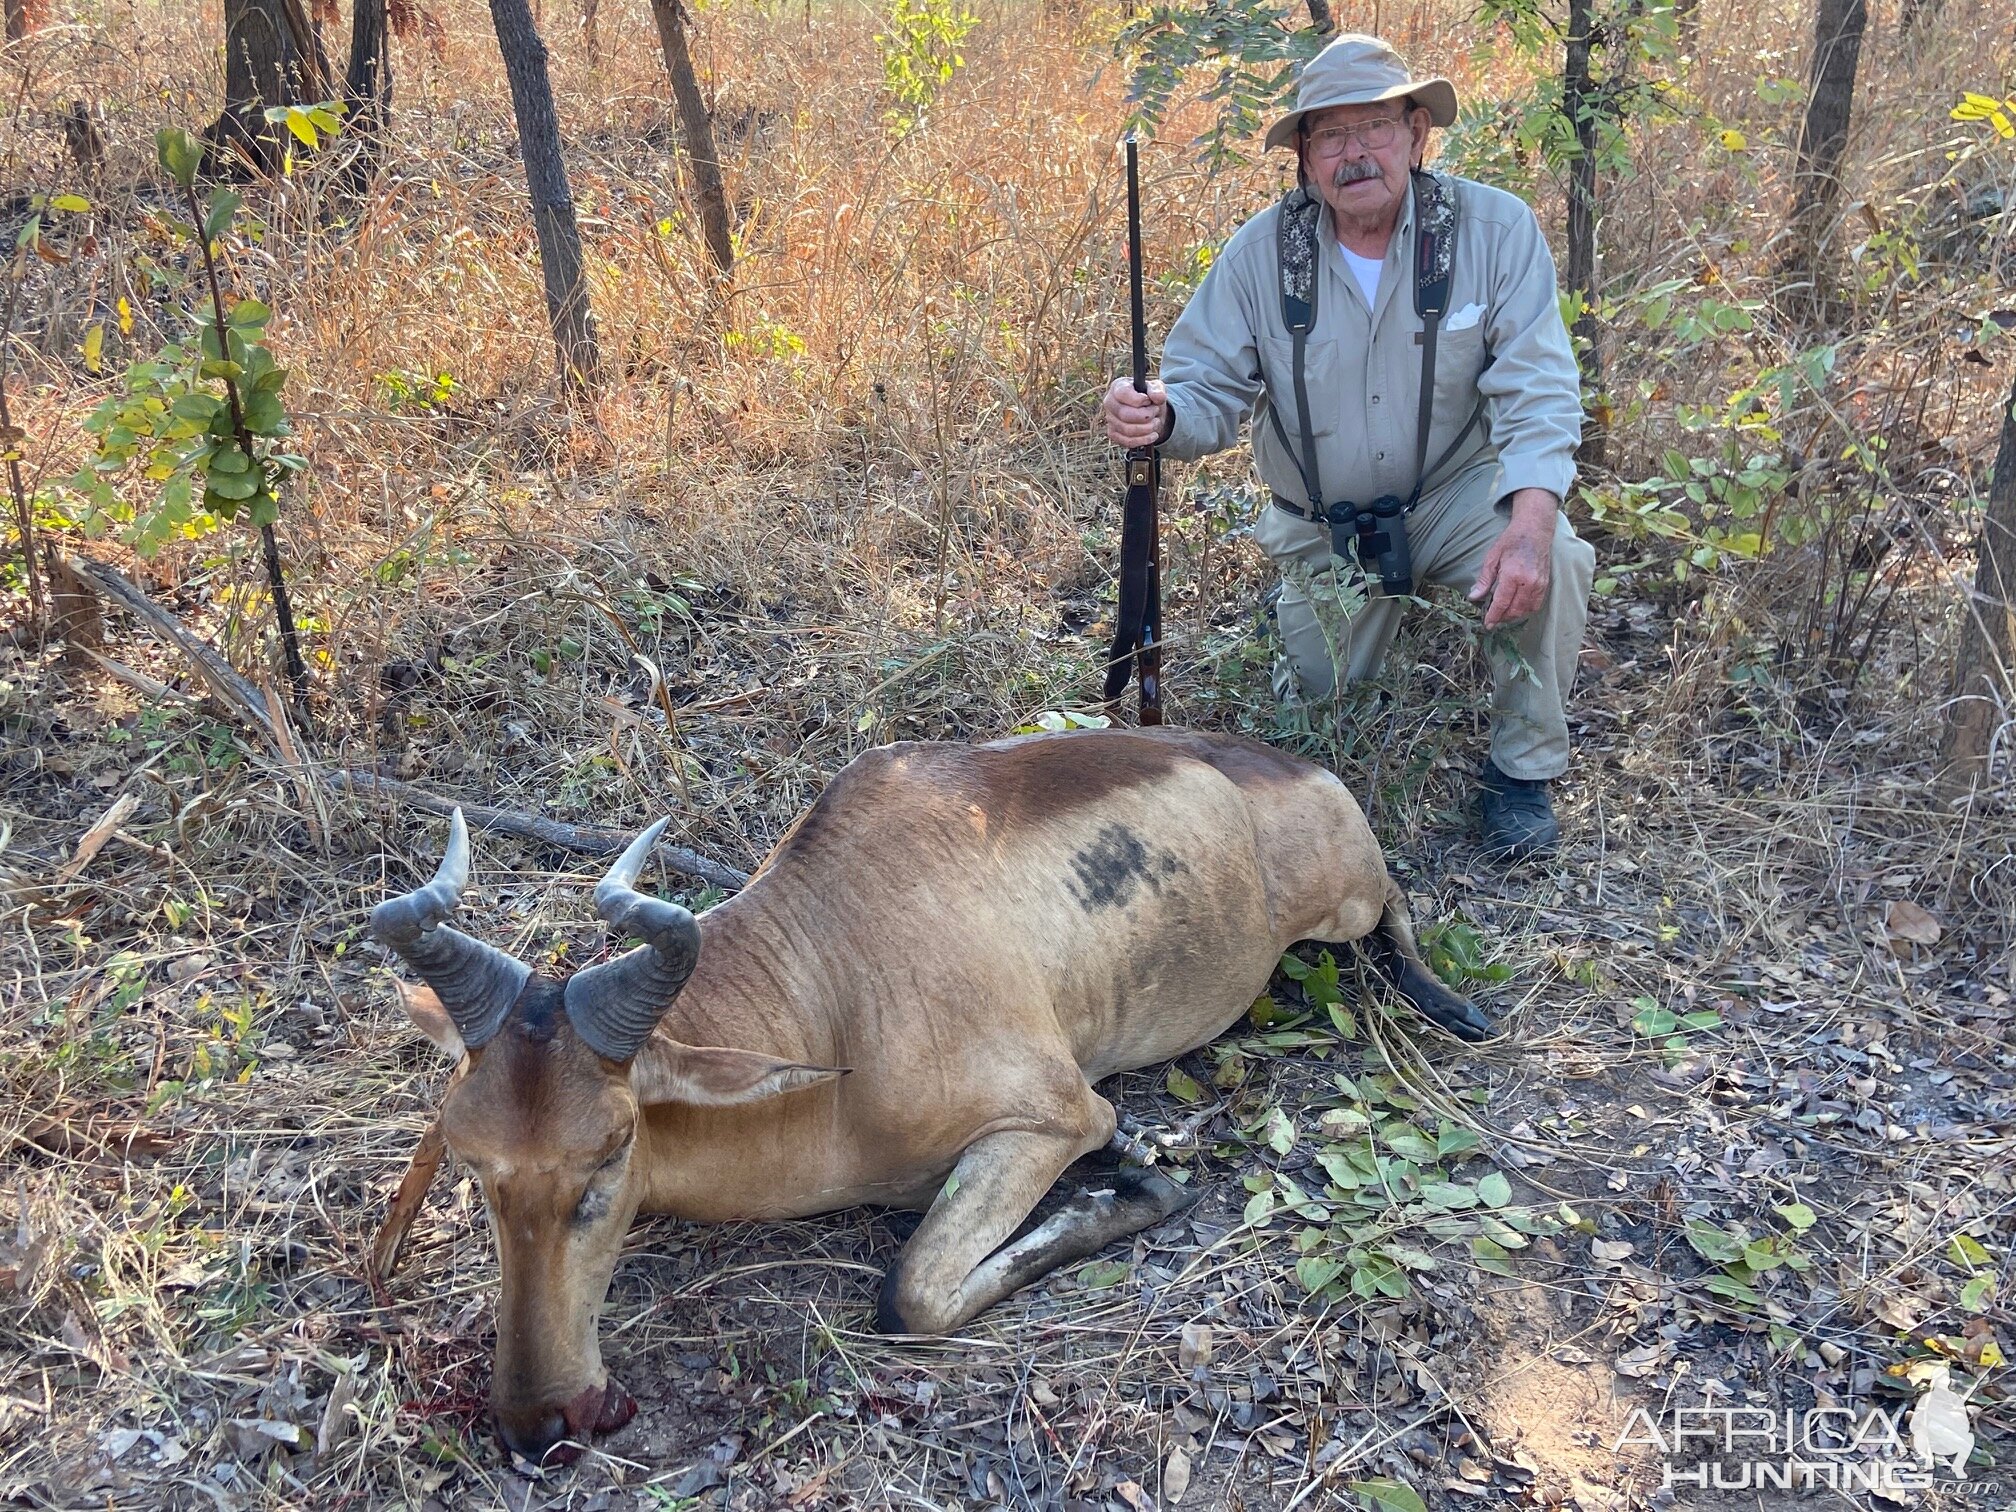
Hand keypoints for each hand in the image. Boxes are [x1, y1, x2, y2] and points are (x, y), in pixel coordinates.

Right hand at [1103, 376, 1168, 448]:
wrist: (1148, 410)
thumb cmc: (1149, 396)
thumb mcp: (1156, 388)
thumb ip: (1157, 389)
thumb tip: (1158, 397)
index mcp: (1118, 386)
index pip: (1123, 394)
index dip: (1139, 400)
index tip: (1149, 401)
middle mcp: (1110, 402)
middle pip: (1125, 415)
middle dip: (1146, 416)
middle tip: (1155, 412)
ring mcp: (1110, 419)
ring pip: (1127, 430)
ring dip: (1147, 428)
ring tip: (1155, 422)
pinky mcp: (1113, 433)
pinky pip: (1127, 441)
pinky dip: (1144, 440)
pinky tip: (1153, 435)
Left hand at [1468, 490, 1556, 629]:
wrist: (1534, 531)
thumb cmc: (1511, 541)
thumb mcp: (1492, 558)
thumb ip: (1484, 580)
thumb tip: (1474, 597)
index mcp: (1513, 575)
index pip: (1502, 603)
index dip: (1493, 616)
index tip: (1487, 624)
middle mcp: (1529, 582)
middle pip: (1515, 610)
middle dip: (1502, 617)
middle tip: (1492, 619)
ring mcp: (1539, 584)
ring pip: (1526, 609)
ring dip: (1514, 615)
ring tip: (1502, 614)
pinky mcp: (1545, 584)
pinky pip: (1536, 604)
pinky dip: (1525, 609)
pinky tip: (1516, 607)